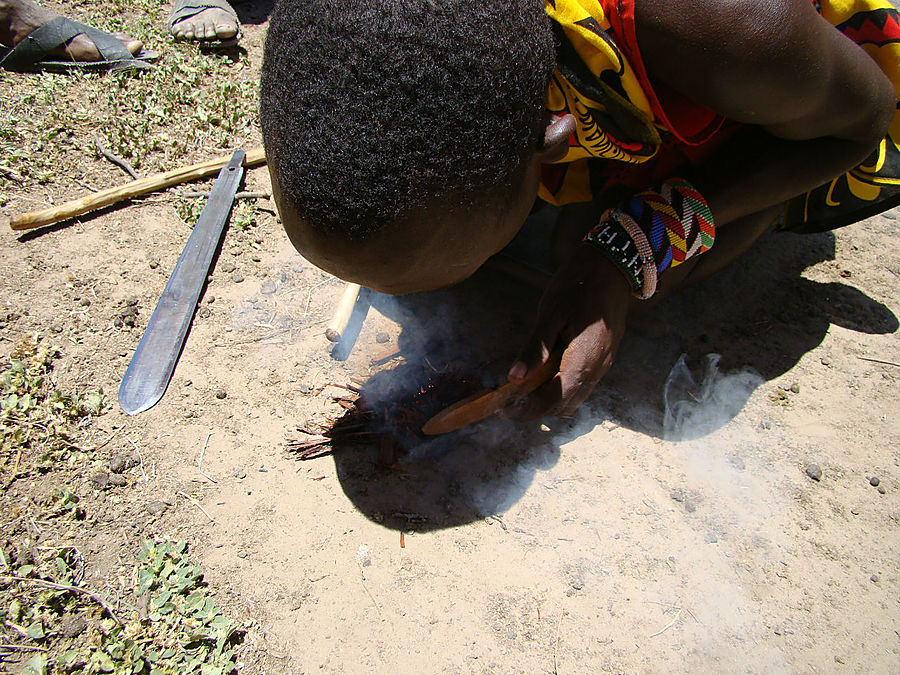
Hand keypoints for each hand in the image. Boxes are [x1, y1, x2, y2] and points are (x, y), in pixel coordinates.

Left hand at [507, 243, 630, 417]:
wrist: (613, 267)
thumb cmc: (578, 285)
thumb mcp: (550, 314)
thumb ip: (534, 349)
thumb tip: (513, 379)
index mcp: (584, 358)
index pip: (555, 399)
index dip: (529, 410)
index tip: (505, 411)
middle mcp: (598, 367)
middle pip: (565, 404)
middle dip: (537, 408)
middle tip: (509, 402)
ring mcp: (604, 363)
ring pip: (575, 396)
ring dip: (550, 399)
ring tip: (523, 390)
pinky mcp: (604, 356)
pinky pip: (582, 384)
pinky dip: (562, 387)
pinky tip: (544, 374)